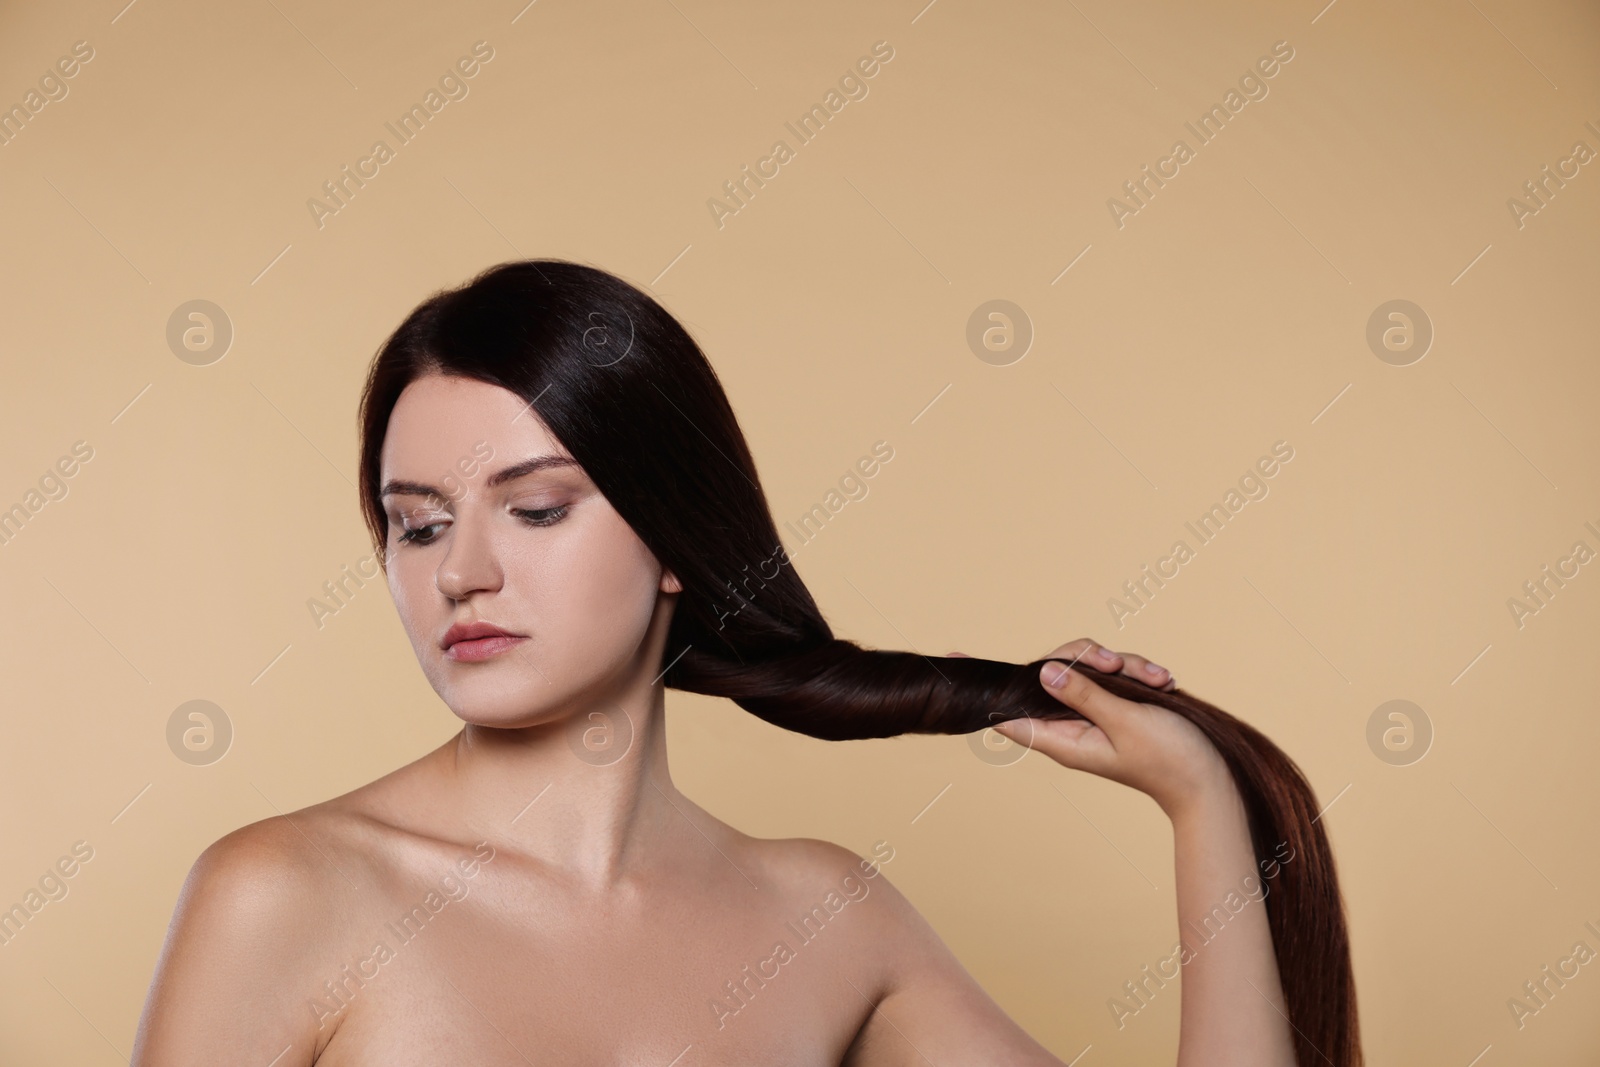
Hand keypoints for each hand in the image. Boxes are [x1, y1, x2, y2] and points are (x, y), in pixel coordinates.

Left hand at [960, 638, 1229, 818]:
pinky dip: (1139, 672)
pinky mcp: (1115, 704)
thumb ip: (1085, 695)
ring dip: (1125, 665)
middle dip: (1089, 659)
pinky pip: (1115, 673)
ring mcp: (1093, 713)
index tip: (952, 663)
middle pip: (1052, 672)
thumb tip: (1043, 673)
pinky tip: (1162, 681)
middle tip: (1119, 667)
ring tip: (1155, 681)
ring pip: (1088, 666)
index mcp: (1063, 739)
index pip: (1008, 715)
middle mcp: (1072, 725)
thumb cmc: (1169, 760)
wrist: (1210, 780)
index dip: (984, 689)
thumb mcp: (1125, 723)